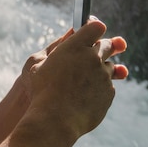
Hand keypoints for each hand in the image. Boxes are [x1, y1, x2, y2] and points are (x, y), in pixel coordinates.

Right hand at [26, 18, 127, 137]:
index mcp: (75, 46)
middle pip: (107, 44)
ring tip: (82, 79)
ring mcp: (104, 76)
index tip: (90, 30)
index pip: (95, 26)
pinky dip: (100, 86)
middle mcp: (93, 58)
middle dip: (101, 46)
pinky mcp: (109, 93)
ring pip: (109, 66)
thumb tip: (68, 37)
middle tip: (90, 53)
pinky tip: (84, 94)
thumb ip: (56, 47)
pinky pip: (108, 85)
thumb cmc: (41, 90)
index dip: (93, 27)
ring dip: (100, 68)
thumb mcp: (38, 64)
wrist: (55, 120)